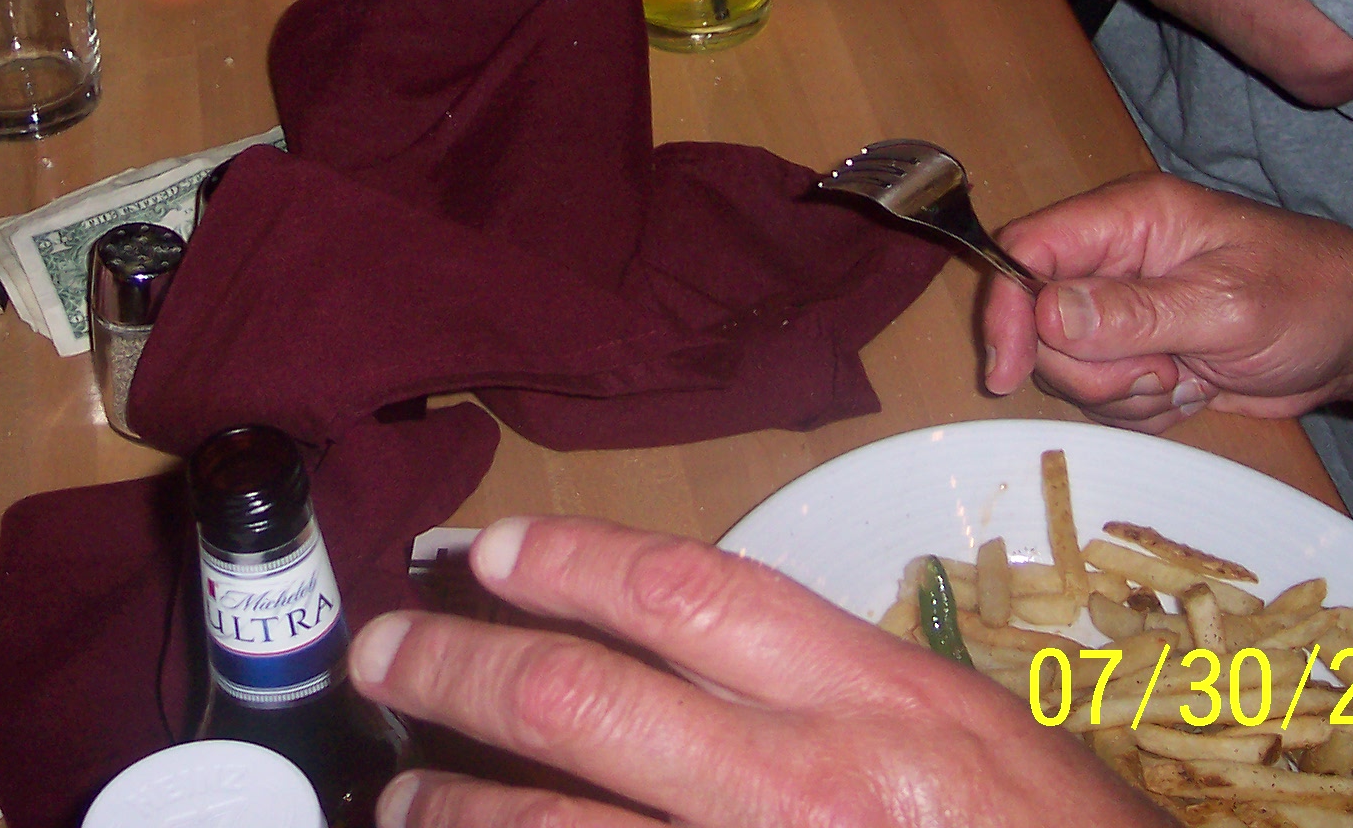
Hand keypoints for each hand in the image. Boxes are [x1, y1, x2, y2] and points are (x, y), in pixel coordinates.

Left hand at [348, 515, 1166, 827]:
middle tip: (384, 657)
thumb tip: (686, 636)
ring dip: (459, 806)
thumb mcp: (968, 736)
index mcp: (879, 700)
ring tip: (401, 794)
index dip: (568, 559)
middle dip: (459, 669)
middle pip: (586, 700)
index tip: (485, 551)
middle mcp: (812, 784)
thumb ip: (838, 683)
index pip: (690, 593)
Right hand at [982, 174, 1352, 430]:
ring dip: (1122, 393)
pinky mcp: (1140, 351)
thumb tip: (1046, 314)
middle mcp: (1114, 258)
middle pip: (1038, 321)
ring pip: (1069, 366)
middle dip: (1090, 368)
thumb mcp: (1228, 308)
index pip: (1028, 249)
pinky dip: (1143, 409)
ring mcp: (1125, 308)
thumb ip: (1136, 312)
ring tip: (1188, 379)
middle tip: (1160, 375)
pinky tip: (1194, 390)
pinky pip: (1104, 394)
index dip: (1006, 308)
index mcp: (1129, 219)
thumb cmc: (1313, 299)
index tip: (1009, 371)